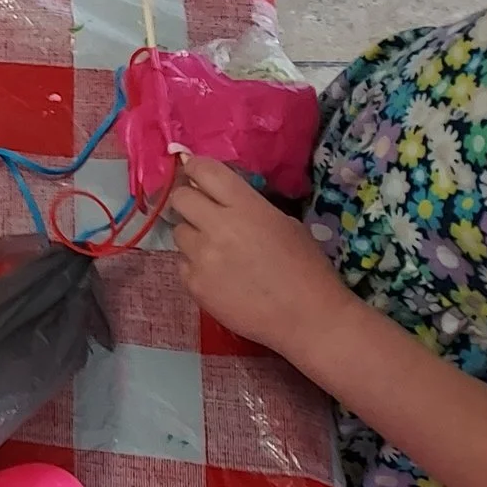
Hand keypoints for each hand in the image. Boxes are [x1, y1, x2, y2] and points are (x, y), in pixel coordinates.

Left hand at [167, 156, 356, 353]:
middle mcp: (217, 227)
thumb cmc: (307, 268)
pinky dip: (196, 267)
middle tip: (202, 213)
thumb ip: (250, 207)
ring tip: (218, 253)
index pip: (204, 170)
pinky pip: (183, 264)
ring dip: (193, 237)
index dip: (194, 168)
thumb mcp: (285, 223)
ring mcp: (202, 257)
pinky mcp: (194, 284)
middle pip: (179, 198)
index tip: (193, 172)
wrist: (308, 318)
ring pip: (179, 233)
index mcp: (245, 207)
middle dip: (188, 201)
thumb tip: (221, 199)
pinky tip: (220, 278)